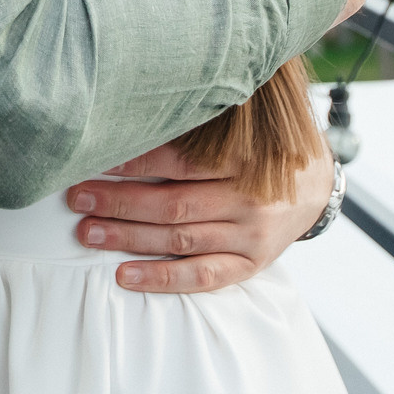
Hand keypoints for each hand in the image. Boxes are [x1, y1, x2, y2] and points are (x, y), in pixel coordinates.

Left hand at [68, 144, 334, 292]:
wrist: (315, 186)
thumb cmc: (263, 150)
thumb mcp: (243, 130)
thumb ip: (202, 125)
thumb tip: (137, 114)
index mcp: (246, 160)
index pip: (182, 164)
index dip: (137, 163)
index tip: (97, 159)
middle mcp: (249, 201)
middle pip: (174, 205)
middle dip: (120, 202)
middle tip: (78, 198)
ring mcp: (251, 237)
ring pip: (181, 241)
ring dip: (129, 238)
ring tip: (87, 232)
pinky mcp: (250, 265)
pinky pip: (201, 276)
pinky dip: (161, 279)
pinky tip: (124, 275)